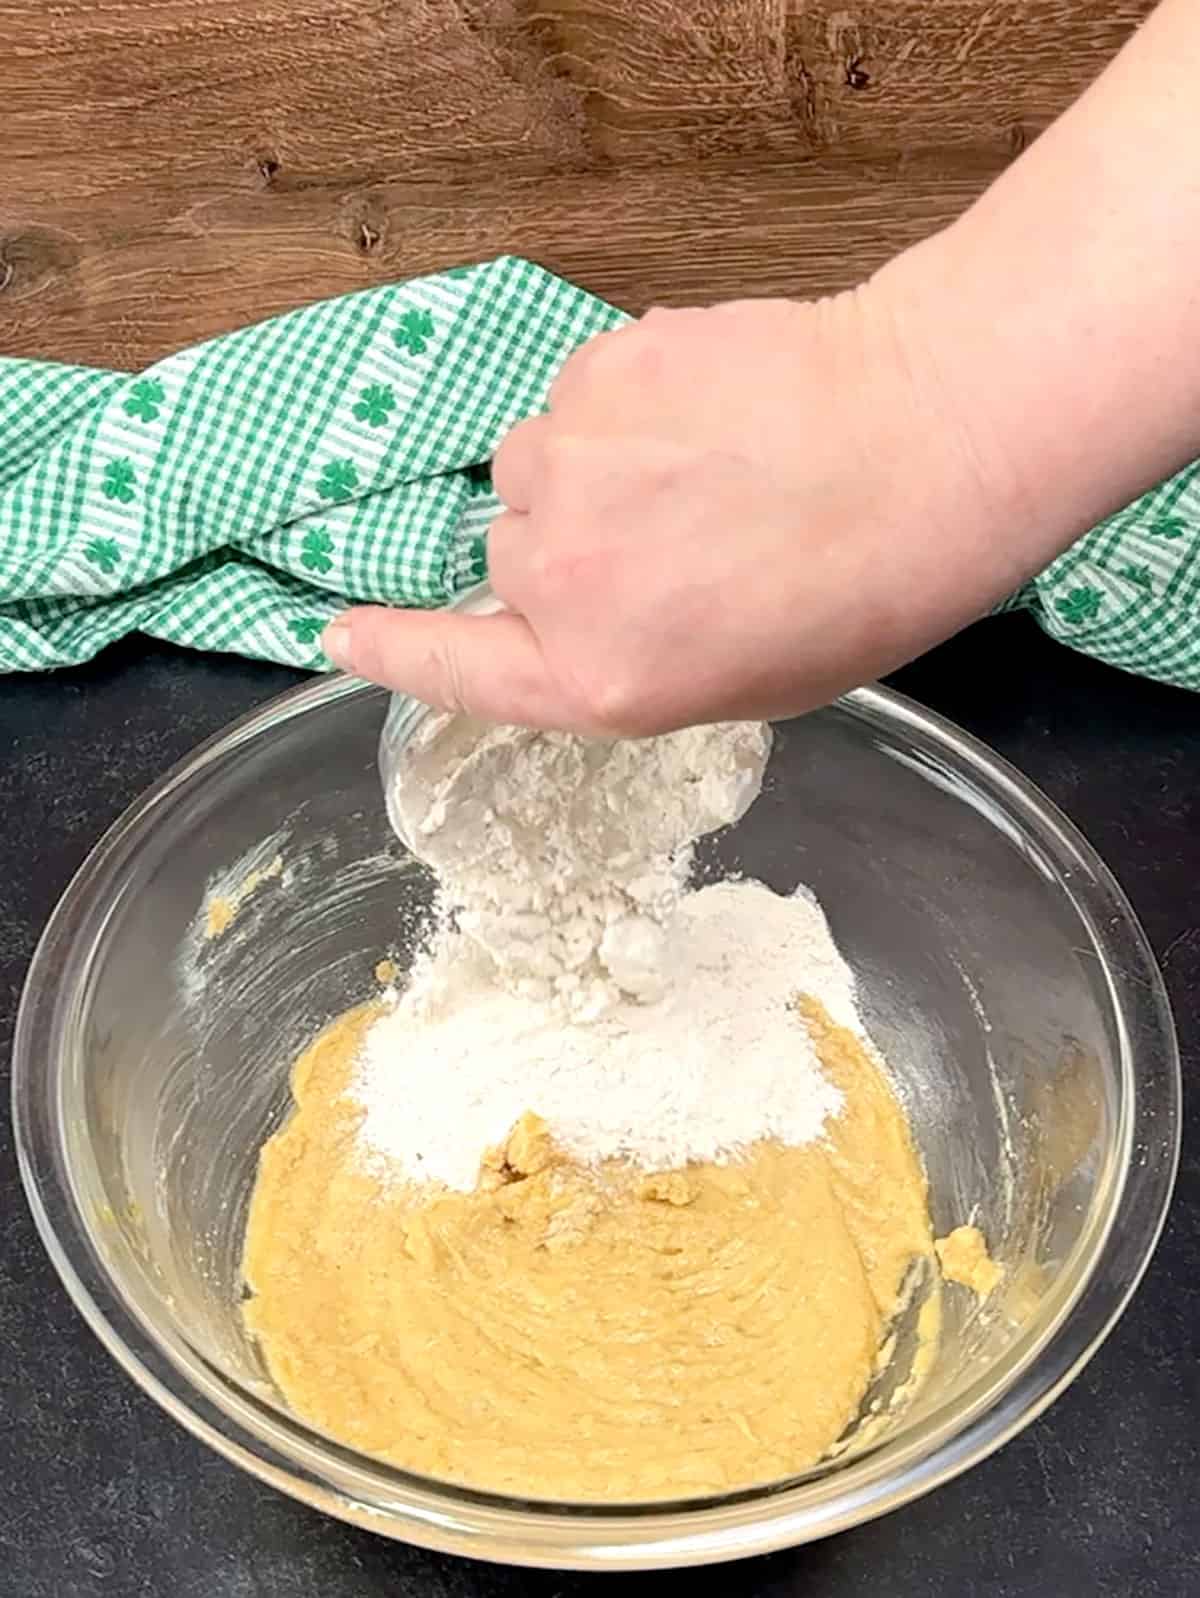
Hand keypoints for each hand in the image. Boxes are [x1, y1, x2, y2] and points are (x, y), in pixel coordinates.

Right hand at [322, 283, 1027, 734]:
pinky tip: (708, 408)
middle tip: (678, 531)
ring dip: (592, 466)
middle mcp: (560, 579)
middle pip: (510, 554)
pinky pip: (578, 394)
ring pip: (537, 465)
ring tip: (697, 464)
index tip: (342, 632)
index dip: (394, 650)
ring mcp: (569, 467)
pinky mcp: (594, 372)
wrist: (927, 442)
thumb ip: (628, 655)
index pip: (458, 669)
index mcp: (601, 678)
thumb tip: (577, 607)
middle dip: (572, 545)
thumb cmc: (859, 587)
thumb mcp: (740, 679)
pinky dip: (626, 402)